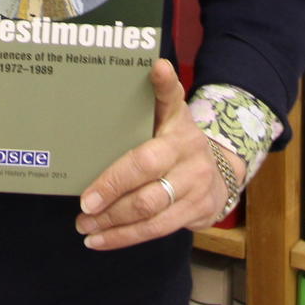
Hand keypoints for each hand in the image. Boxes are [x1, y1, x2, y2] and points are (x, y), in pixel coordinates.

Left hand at [75, 60, 244, 250]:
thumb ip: (161, 96)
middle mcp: (190, 152)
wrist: (220, 174)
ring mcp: (195, 185)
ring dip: (112, 220)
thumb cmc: (177, 143)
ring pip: (149, 206)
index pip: (171, 102)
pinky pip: (155, 230)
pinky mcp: (196, 212)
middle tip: (84, 202)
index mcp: (180, 124)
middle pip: (146, 168)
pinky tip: (99, 239)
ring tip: (84, 224)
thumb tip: (157, 65)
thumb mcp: (172, 117)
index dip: (164, 86)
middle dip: (112, 187)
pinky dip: (123, 237)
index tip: (157, 69)